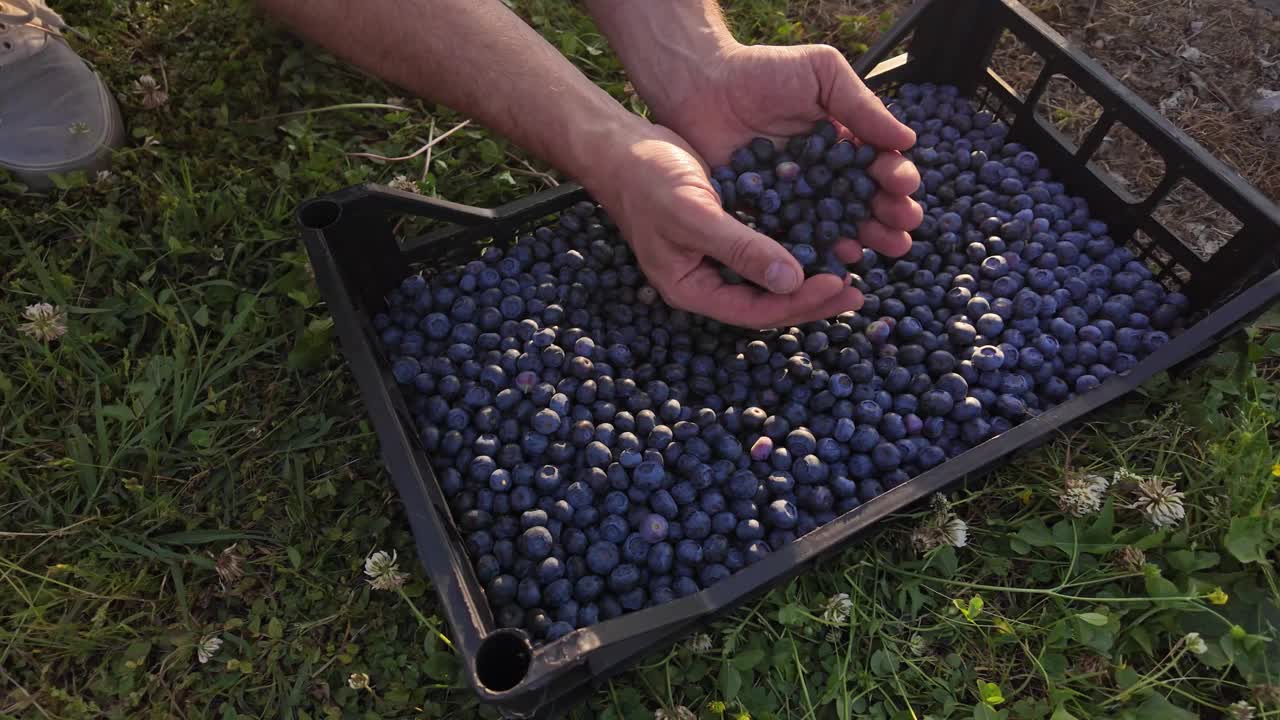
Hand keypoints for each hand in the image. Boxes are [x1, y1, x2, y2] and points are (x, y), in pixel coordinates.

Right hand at [584, 121, 861, 328]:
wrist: (621, 146)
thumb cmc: (647, 180)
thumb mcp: (694, 214)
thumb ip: (741, 249)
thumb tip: (792, 281)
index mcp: (692, 288)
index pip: (754, 312)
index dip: (799, 304)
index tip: (841, 284)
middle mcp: (708, 279)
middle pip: (768, 301)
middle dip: (813, 297)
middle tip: (858, 288)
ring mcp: (717, 257)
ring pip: (772, 276)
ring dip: (811, 273)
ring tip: (852, 268)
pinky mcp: (728, 229)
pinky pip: (769, 245)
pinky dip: (798, 242)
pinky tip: (829, 232)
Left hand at [648, 43, 923, 268]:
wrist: (703, 84)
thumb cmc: (764, 72)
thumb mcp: (821, 73)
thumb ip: (861, 105)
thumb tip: (907, 140)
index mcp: (844, 144)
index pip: (879, 167)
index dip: (896, 179)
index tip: (903, 186)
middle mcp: (825, 176)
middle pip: (865, 204)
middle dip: (889, 218)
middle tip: (902, 230)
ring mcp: (796, 199)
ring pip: (835, 227)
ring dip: (862, 239)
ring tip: (879, 249)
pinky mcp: (765, 215)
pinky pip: (792, 237)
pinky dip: (814, 250)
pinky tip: (834, 256)